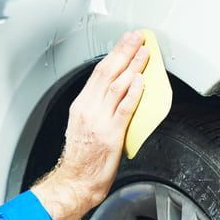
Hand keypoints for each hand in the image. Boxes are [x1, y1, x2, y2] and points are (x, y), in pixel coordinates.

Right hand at [31, 31, 148, 219]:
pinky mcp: (111, 134)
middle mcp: (89, 109)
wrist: (75, 181)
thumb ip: (99, 107)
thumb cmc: (81, 158)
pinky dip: (133, 93)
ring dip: (133, 67)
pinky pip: (124, 109)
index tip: (125, 42)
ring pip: (117, 86)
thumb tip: (119, 92)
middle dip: (124, 52)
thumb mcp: (84, 125)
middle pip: (108, 73)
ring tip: (144, 53)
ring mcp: (99, 121)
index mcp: (81, 105)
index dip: (114, 54)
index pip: (98, 73)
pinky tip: (141, 81)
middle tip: (137, 38)